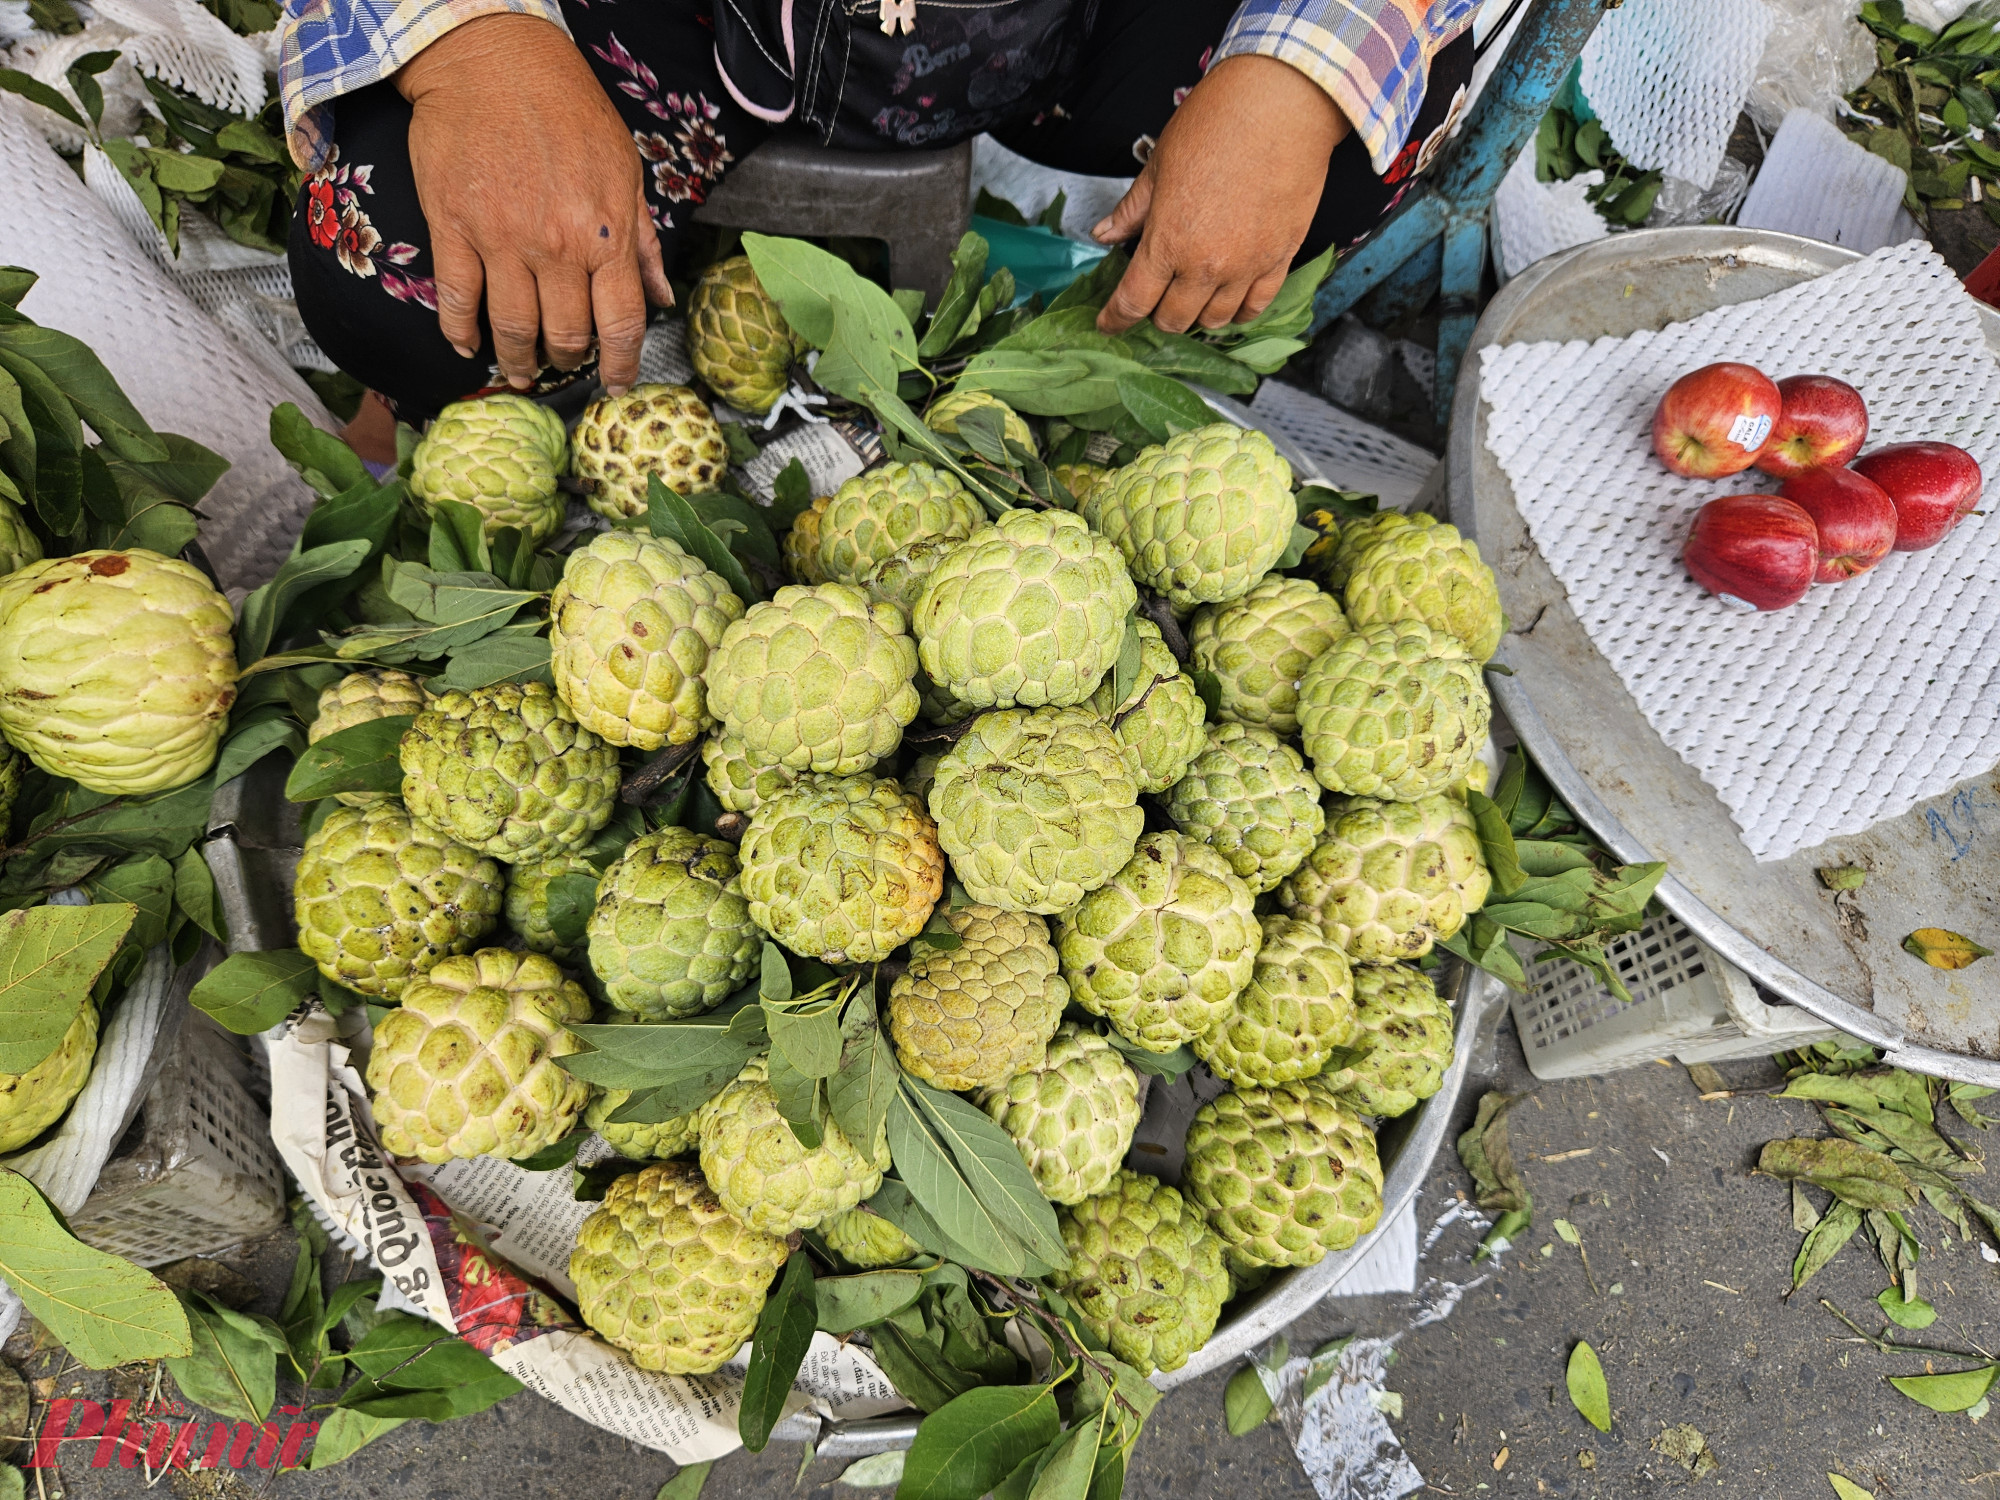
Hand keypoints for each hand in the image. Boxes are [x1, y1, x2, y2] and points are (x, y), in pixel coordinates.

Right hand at [397, 14, 670, 392]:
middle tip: (565, 365)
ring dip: (516, 360)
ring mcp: (501, 238)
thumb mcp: (625, 169)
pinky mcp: (451, 225)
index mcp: (605, 234)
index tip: (618, 382)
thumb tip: (662, 297)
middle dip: (568, 361)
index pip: (621, 322)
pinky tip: (466, 345)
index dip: (622, 363)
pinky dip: (459, 331)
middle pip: (566, 334)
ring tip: (519, 371)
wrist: (494, 59)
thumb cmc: (568, 109)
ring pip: (511, 327)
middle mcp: (556, 245)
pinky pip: (456, 297)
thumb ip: (642, 240)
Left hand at [1094, 55, 1348, 334]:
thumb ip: (1133, 210)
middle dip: (1156, 315)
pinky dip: (1240, 313)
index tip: (1108, 324)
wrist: (1281, 105)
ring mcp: (1246, 267)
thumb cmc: (1217, 123)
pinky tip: (1230, 302)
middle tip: (1154, 298)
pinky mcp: (1280, 258)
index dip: (1116, 319)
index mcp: (1167, 242)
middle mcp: (1206, 265)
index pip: (1133, 301)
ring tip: (1192, 297)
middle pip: (1173, 320)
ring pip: (1215, 321)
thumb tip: (1104, 233)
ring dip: (1197, 316)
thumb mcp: (1159, 165)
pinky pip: (1257, 307)